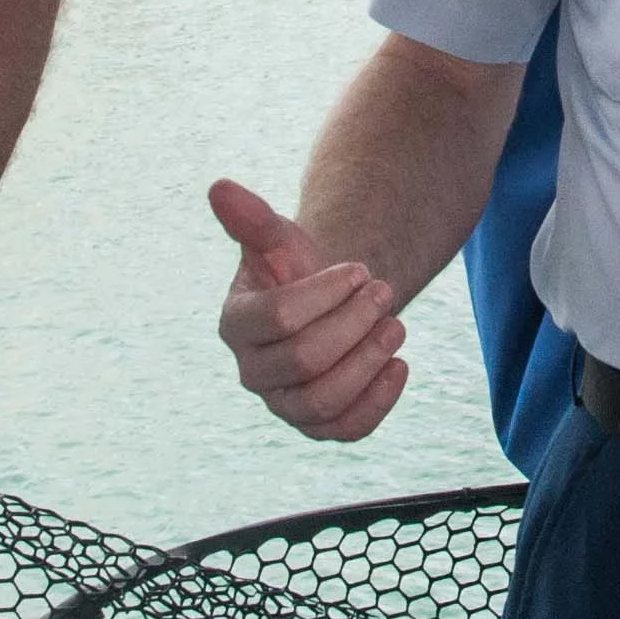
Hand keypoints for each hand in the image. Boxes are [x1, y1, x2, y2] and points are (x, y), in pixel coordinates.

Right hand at [212, 178, 408, 440]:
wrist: (326, 304)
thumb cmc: (297, 268)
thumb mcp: (279, 239)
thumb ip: (252, 219)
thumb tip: (219, 188)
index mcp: (236, 324)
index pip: (278, 318)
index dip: (326, 293)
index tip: (359, 269)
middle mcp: (252, 372)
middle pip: (305, 361)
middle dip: (354, 323)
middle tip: (384, 292)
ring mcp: (285, 405)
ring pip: (325, 401)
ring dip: (369, 360)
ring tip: (397, 324)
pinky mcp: (318, 427)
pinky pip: (347, 430)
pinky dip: (378, 401)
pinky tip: (399, 365)